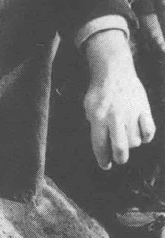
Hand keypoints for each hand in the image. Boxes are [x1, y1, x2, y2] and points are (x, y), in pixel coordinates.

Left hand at [83, 30, 155, 168]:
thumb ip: (94, 125)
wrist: (114, 71)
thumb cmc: (99, 91)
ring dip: (131, 144)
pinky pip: (149, 131)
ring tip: (127, 138)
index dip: (103, 159)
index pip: (100, 145)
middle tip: (119, 159)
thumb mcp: (88, 107)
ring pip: (135, 141)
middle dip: (119, 158)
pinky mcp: (143, 109)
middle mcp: (114, 117)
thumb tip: (102, 145)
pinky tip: (140, 134)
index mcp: (98, 117)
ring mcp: (130, 113)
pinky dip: (146, 136)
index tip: (105, 166)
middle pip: (120, 148)